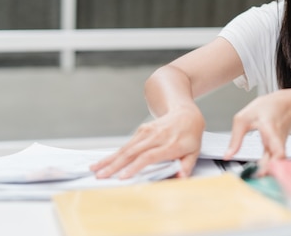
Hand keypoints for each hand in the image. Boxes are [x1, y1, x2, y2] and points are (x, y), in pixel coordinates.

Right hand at [90, 107, 204, 178]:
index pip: (149, 156)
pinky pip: (126, 144)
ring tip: (95, 169)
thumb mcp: (195, 151)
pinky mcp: (141, 130)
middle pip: (132, 152)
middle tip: (101, 176)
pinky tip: (104, 161)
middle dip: (114, 165)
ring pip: (125, 147)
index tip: (123, 177)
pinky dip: (113, 153)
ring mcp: (147, 132)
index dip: (135, 167)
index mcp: (170, 144)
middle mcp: (156, 137)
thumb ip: (187, 165)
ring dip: (109, 159)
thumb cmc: (190, 135)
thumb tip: (180, 177)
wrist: (185, 113)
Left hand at [224, 92, 290, 174]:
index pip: (278, 152)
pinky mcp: (276, 150)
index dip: (273, 166)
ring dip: (265, 173)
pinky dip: (266, 168)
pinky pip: (272, 162)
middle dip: (267, 175)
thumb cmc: (267, 108)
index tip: (262, 174)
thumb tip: (227, 155)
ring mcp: (278, 147)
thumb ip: (235, 138)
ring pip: (275, 165)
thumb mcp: (244, 118)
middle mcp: (278, 142)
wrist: (283, 104)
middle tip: (253, 182)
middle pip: (277, 164)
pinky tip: (257, 173)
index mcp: (271, 131)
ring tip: (252, 180)